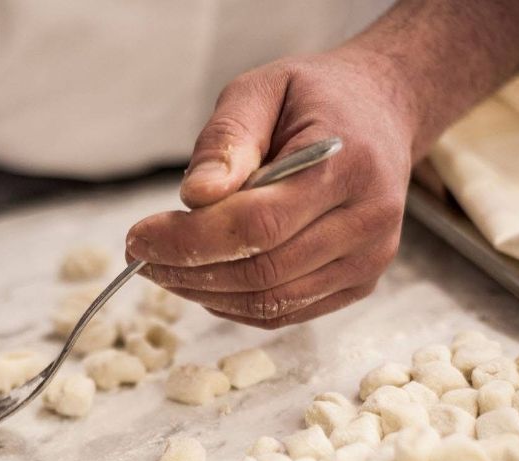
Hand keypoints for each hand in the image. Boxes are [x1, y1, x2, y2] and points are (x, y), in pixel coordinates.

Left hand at [126, 47, 415, 328]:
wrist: (381, 113)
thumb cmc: (314, 98)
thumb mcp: (261, 90)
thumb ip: (226, 140)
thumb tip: (195, 197)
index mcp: (349, 165)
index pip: (258, 225)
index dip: (190, 241)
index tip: (137, 238)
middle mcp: (369, 221)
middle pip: (263, 270)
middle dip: (189, 270)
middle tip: (142, 257)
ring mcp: (369, 259)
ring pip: (272, 302)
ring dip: (206, 293)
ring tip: (166, 269)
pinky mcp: (361, 282)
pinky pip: (286, 312)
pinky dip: (236, 305)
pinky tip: (204, 281)